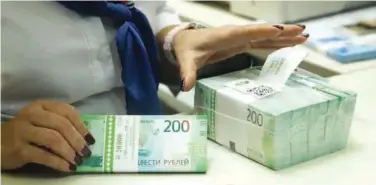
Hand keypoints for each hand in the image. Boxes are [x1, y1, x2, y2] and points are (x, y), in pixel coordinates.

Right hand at [1, 100, 94, 171]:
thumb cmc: (26, 133)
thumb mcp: (42, 122)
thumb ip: (60, 124)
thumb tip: (85, 138)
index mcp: (41, 106)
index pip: (67, 111)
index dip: (82, 126)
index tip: (90, 139)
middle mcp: (32, 114)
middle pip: (62, 125)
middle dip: (77, 140)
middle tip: (86, 152)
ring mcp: (23, 130)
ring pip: (53, 139)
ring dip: (69, 152)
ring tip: (77, 160)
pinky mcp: (18, 148)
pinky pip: (43, 155)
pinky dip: (58, 162)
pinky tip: (67, 167)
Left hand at [172, 24, 307, 90]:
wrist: (183, 42)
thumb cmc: (186, 49)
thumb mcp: (186, 61)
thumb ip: (188, 72)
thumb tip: (186, 86)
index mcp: (225, 36)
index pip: (246, 33)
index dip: (263, 32)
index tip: (280, 31)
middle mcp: (236, 34)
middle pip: (262, 32)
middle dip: (282, 32)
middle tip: (303, 33)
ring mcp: (239, 38)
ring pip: (264, 36)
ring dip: (283, 37)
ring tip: (303, 37)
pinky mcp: (240, 43)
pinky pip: (261, 42)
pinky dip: (274, 42)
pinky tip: (287, 44)